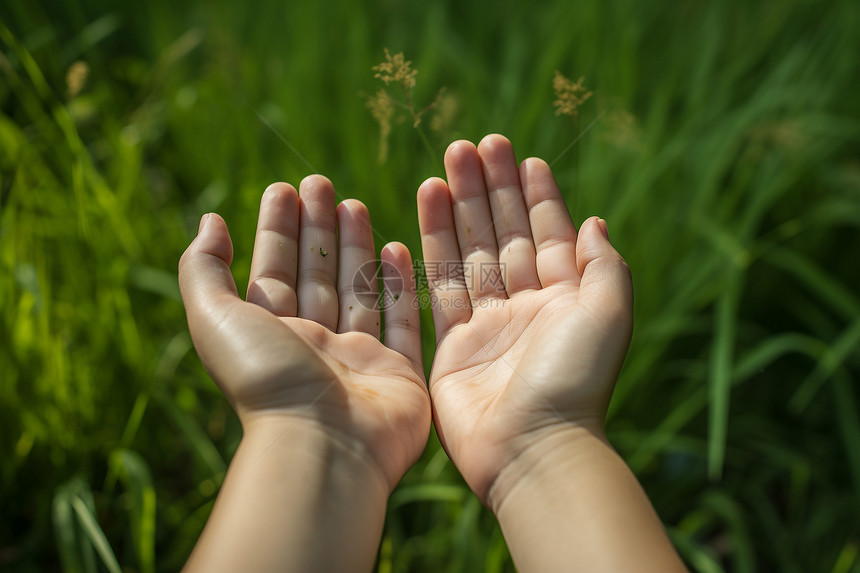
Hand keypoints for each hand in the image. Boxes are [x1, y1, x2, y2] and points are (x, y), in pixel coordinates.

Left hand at [179, 176, 429, 489]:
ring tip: (355, 203)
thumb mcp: (215, 317)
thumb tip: (210, 220)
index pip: (273, 271)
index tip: (285, 187)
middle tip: (321, 183)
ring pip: (356, 291)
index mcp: (269, 335)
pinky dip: (398, 286)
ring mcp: (357, 359)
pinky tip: (395, 248)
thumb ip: (204, 268)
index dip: (277, 228)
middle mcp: (312, 345)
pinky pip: (400, 322)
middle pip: (315, 275)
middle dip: (317, 228)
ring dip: (355, 247)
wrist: (323, 445)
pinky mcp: (398, 373)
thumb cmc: (266, 380)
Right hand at [417, 135, 632, 505]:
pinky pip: (440, 284)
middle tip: (473, 144)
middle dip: (490, 189)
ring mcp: (488, 323)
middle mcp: (527, 305)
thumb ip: (603, 265)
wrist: (532, 447)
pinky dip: (432, 245)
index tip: (524, 158)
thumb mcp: (608, 315)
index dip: (536, 195)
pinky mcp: (453, 342)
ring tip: (446, 164)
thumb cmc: (575, 380)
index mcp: (566, 297)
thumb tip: (595, 220)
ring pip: (469, 251)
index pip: (549, 233)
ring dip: (459, 207)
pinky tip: (427, 208)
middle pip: (503, 234)